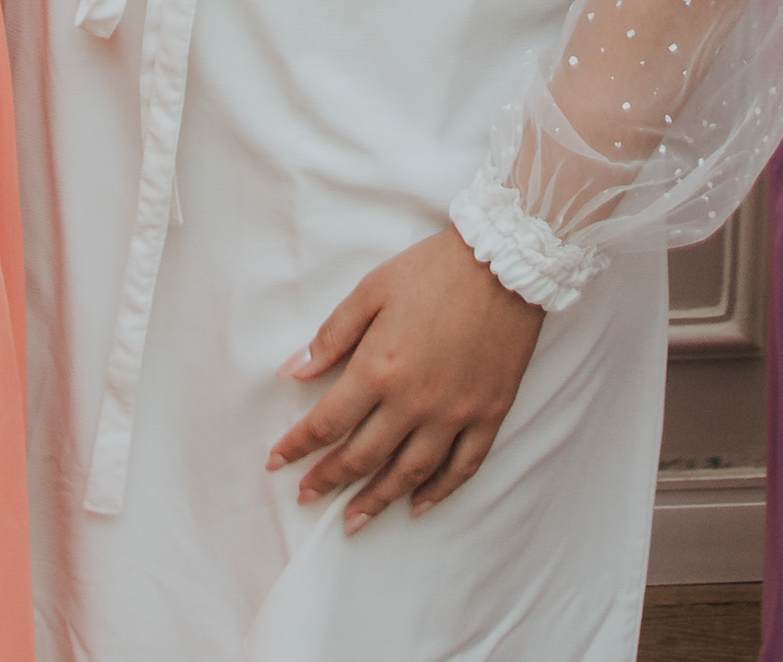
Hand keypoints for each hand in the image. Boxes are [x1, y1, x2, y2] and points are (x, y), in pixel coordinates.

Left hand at [264, 230, 545, 531]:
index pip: (326, 424)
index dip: (296, 446)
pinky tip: (418, 505)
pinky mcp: (489, 413)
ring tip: (353, 521)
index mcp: (378, 369)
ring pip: (409, 474)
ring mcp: (455, 413)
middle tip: (306, 496)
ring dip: (377, 501)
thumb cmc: (433, 270)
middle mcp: (414, 402)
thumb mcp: (371, 290)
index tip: (276, 461)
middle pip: (362, 457)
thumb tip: (292, 372)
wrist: (506, 261)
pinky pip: (462, 466)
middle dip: (328, 480)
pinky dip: (439, 491)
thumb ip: (331, 336)